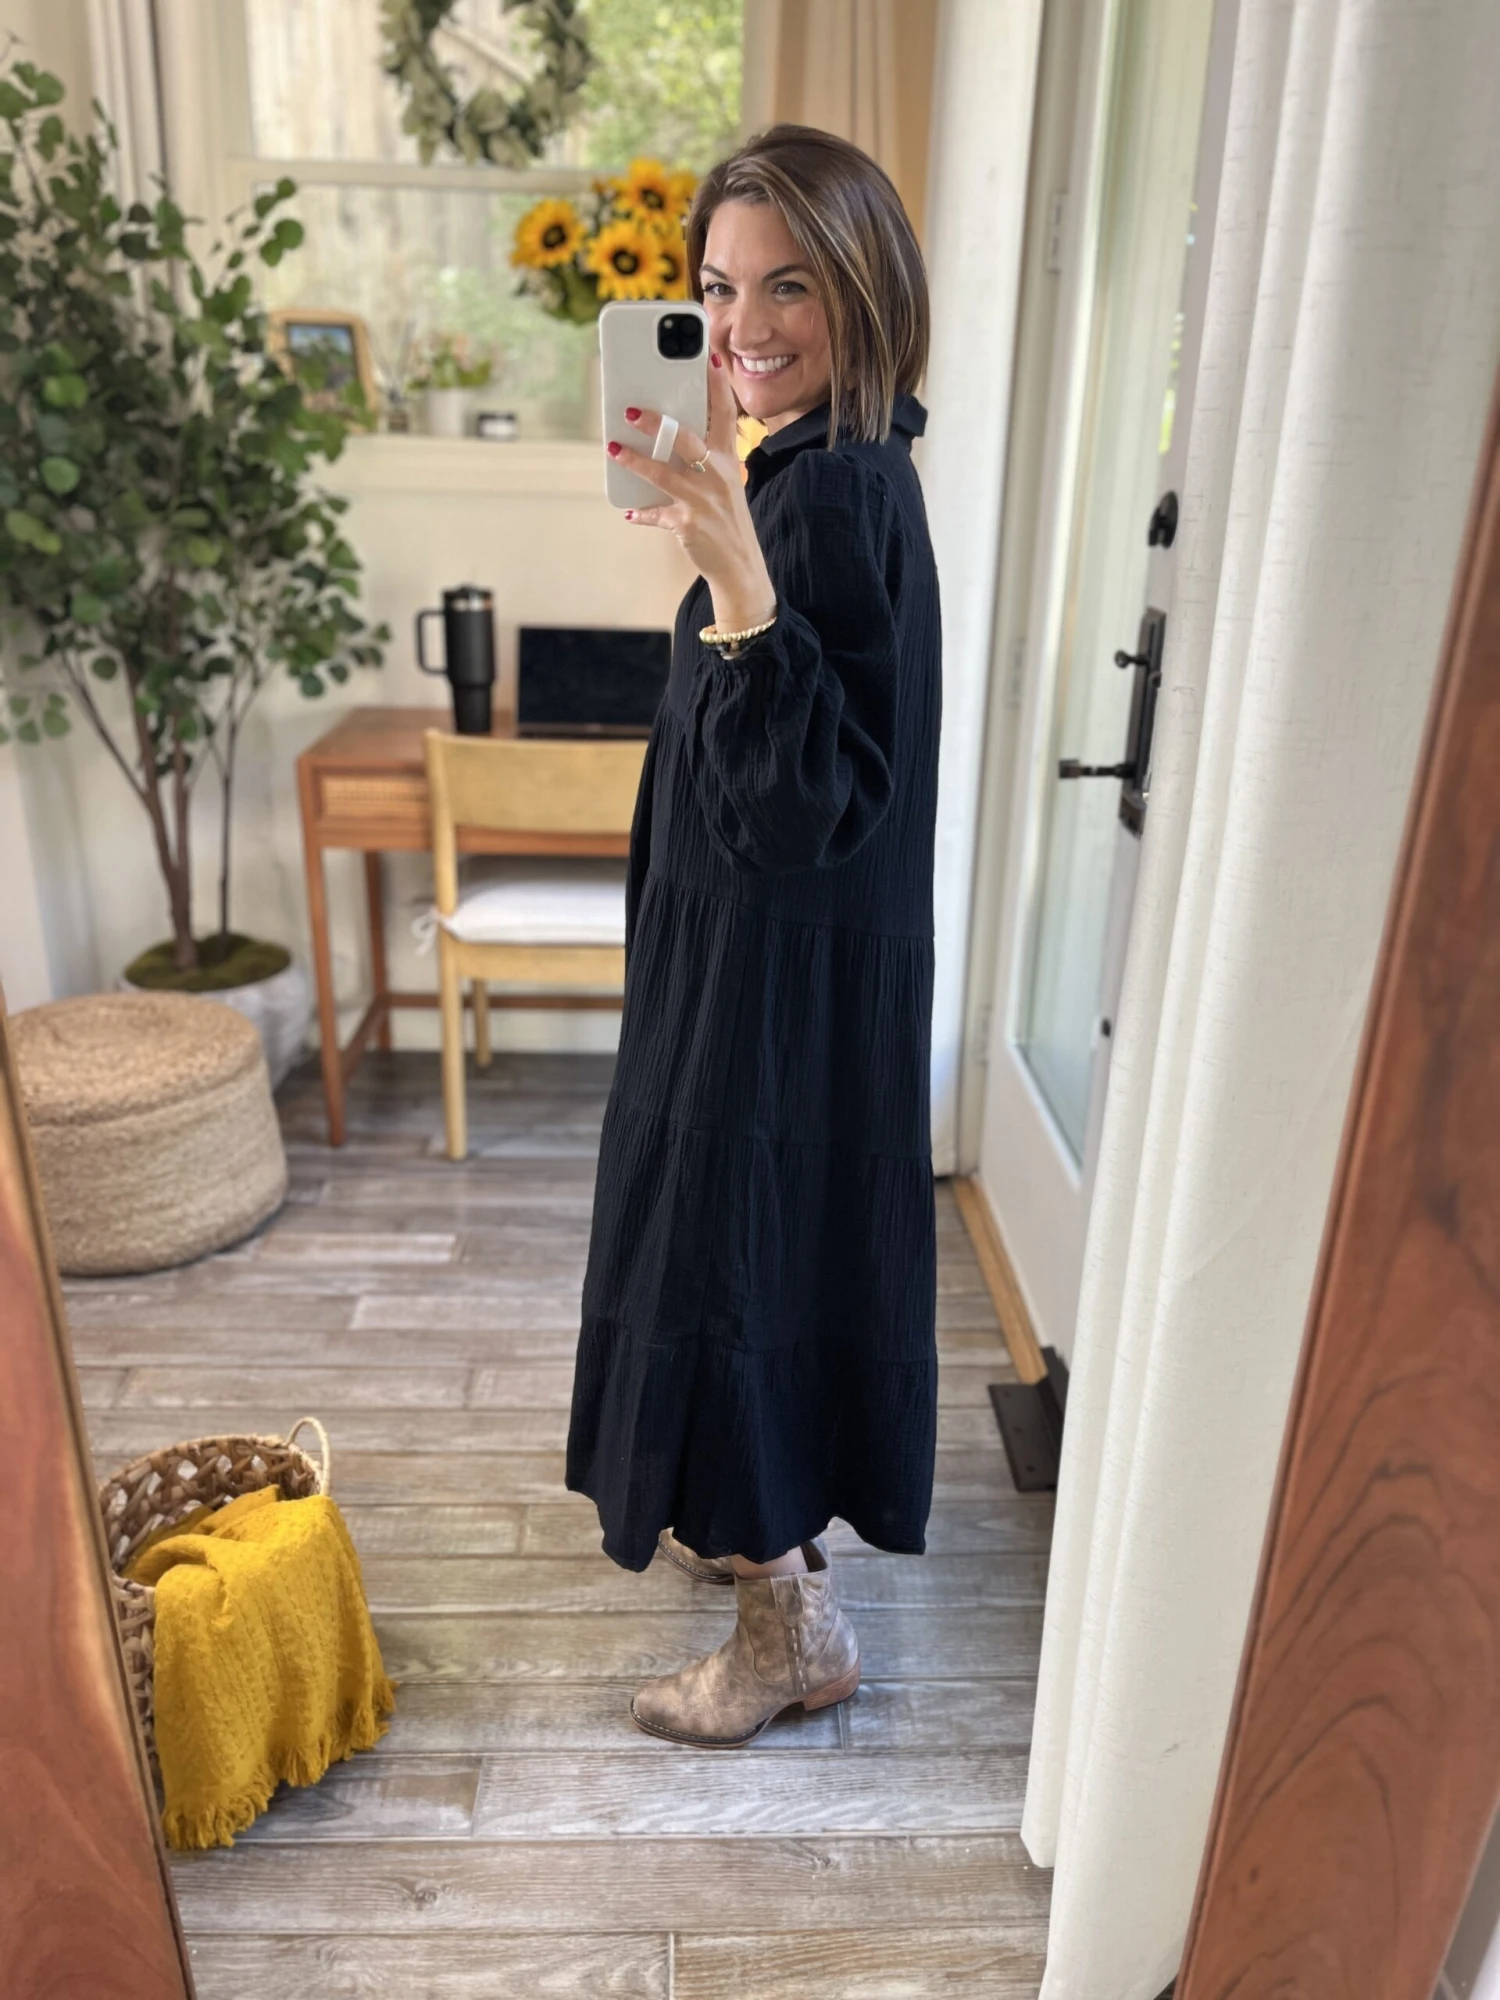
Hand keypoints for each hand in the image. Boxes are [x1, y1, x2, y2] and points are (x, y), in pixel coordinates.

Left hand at [609, 349, 776, 633]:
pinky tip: (628, 511)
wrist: (740, 567)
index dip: (718, 384)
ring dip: (636, 460)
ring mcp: (703, 501)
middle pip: (686, 439)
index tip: (709, 356)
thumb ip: (701, 459)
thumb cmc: (726, 519)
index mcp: (728, 460)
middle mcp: (718, 476)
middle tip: (631, 409)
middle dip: (657, 423)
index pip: (726, 414)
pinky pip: (658, 514)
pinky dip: (642, 513)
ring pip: (664, 474)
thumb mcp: (724, 484)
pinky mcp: (688, 524)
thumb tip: (662, 435)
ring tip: (613, 447)